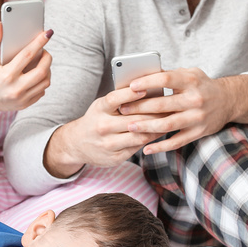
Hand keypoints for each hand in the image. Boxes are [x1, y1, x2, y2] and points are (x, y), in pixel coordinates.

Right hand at [0, 24, 52, 134]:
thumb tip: (0, 24)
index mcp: (6, 76)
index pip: (28, 55)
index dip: (39, 42)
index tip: (47, 34)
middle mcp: (16, 89)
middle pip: (42, 71)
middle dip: (47, 58)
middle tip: (44, 51)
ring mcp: (21, 99)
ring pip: (45, 82)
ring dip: (47, 70)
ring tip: (41, 62)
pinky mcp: (24, 105)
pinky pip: (41, 92)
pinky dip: (42, 81)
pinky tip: (36, 74)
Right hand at [45, 87, 166, 177]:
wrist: (76, 144)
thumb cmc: (96, 119)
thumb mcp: (101, 106)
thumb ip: (120, 100)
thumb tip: (147, 88)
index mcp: (99, 109)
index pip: (115, 99)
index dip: (130, 94)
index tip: (145, 89)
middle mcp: (102, 127)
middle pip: (133, 119)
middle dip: (155, 113)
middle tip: (171, 107)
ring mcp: (108, 144)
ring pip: (139, 136)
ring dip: (156, 128)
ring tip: (169, 121)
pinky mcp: (115, 157)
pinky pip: (138, 148)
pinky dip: (150, 139)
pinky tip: (159, 133)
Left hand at [118, 68, 236, 154]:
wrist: (229, 100)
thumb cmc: (202, 85)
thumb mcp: (190, 74)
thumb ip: (169, 75)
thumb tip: (142, 76)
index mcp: (191, 81)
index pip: (166, 79)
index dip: (148, 83)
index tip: (131, 87)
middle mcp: (195, 99)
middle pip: (163, 104)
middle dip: (140, 108)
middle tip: (123, 109)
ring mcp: (197, 118)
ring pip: (167, 125)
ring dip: (146, 127)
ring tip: (130, 127)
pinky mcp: (198, 132)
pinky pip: (176, 142)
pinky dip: (160, 147)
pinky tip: (146, 148)